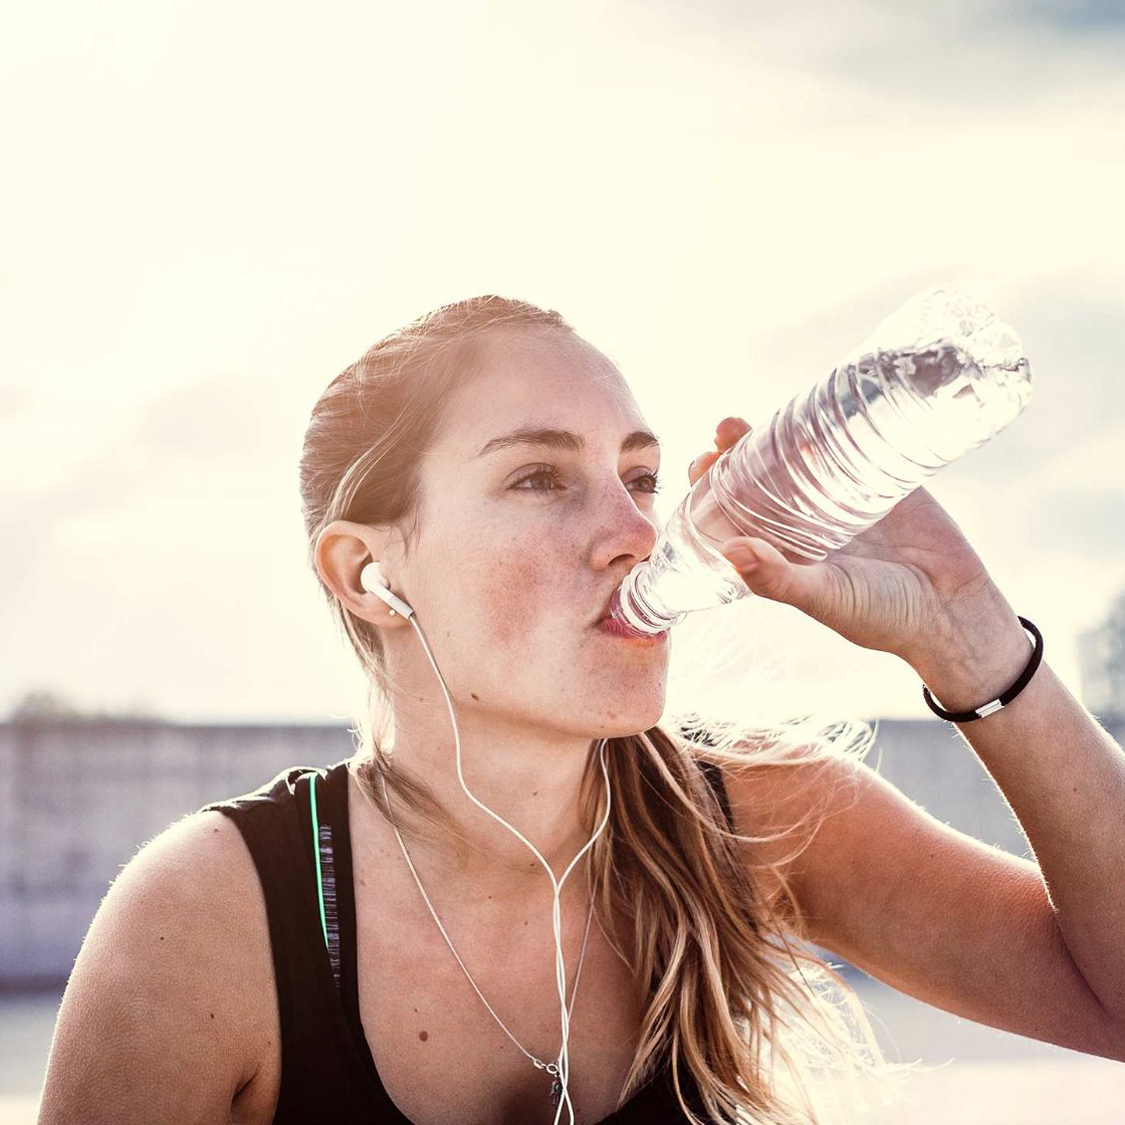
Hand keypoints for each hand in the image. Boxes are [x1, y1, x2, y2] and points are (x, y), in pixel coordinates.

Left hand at [688, 417, 1014, 667]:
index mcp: (785, 553)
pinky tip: (809, 407)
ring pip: (797, 459)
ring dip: (771, 436)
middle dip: (736, 455)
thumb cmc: (885, 618)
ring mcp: (842, 499)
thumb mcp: (827, 599)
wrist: (956, 611)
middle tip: (723, 435)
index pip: (735, 515)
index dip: (712, 491)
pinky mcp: (882, 480)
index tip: (698, 467)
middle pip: (759, 479)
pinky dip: (829, 427)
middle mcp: (807, 524)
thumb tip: (728, 551)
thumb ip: (779, 580)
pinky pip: (849, 446)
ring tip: (747, 421)